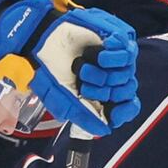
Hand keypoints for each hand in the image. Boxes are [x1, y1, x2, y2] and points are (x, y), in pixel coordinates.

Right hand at [0, 0, 139, 135]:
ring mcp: (117, 57)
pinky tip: (101, 56)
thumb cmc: (50, 70)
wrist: (40, 40)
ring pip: (127, 73)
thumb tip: (104, 130)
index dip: (123, 111)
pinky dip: (115, 56)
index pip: (128, 107)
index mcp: (104, 93)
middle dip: (104, 92)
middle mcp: (114, 76)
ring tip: (83, 69)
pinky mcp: (117, 37)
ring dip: (105, 75)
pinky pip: (128, 50)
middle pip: (127, 91)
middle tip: (84, 86)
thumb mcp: (60, 99)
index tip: (113, 110)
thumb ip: (81, 117)